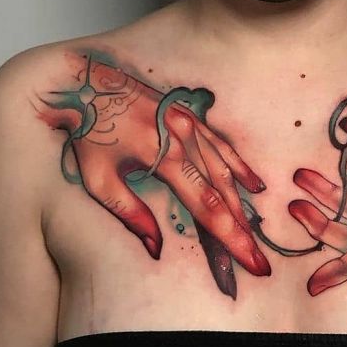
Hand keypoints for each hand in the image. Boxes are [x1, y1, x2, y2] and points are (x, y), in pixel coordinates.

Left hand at [34, 53, 270, 297]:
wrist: (88, 85)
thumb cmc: (88, 134)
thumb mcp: (100, 180)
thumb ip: (131, 214)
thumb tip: (156, 249)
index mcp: (166, 158)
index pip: (206, 207)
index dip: (230, 237)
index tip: (250, 261)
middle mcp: (186, 140)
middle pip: (222, 192)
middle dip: (241, 229)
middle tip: (259, 260)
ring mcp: (191, 125)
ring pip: (225, 168)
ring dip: (242, 202)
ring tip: (254, 231)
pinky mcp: (189, 116)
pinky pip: (221, 143)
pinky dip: (239, 166)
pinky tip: (254, 184)